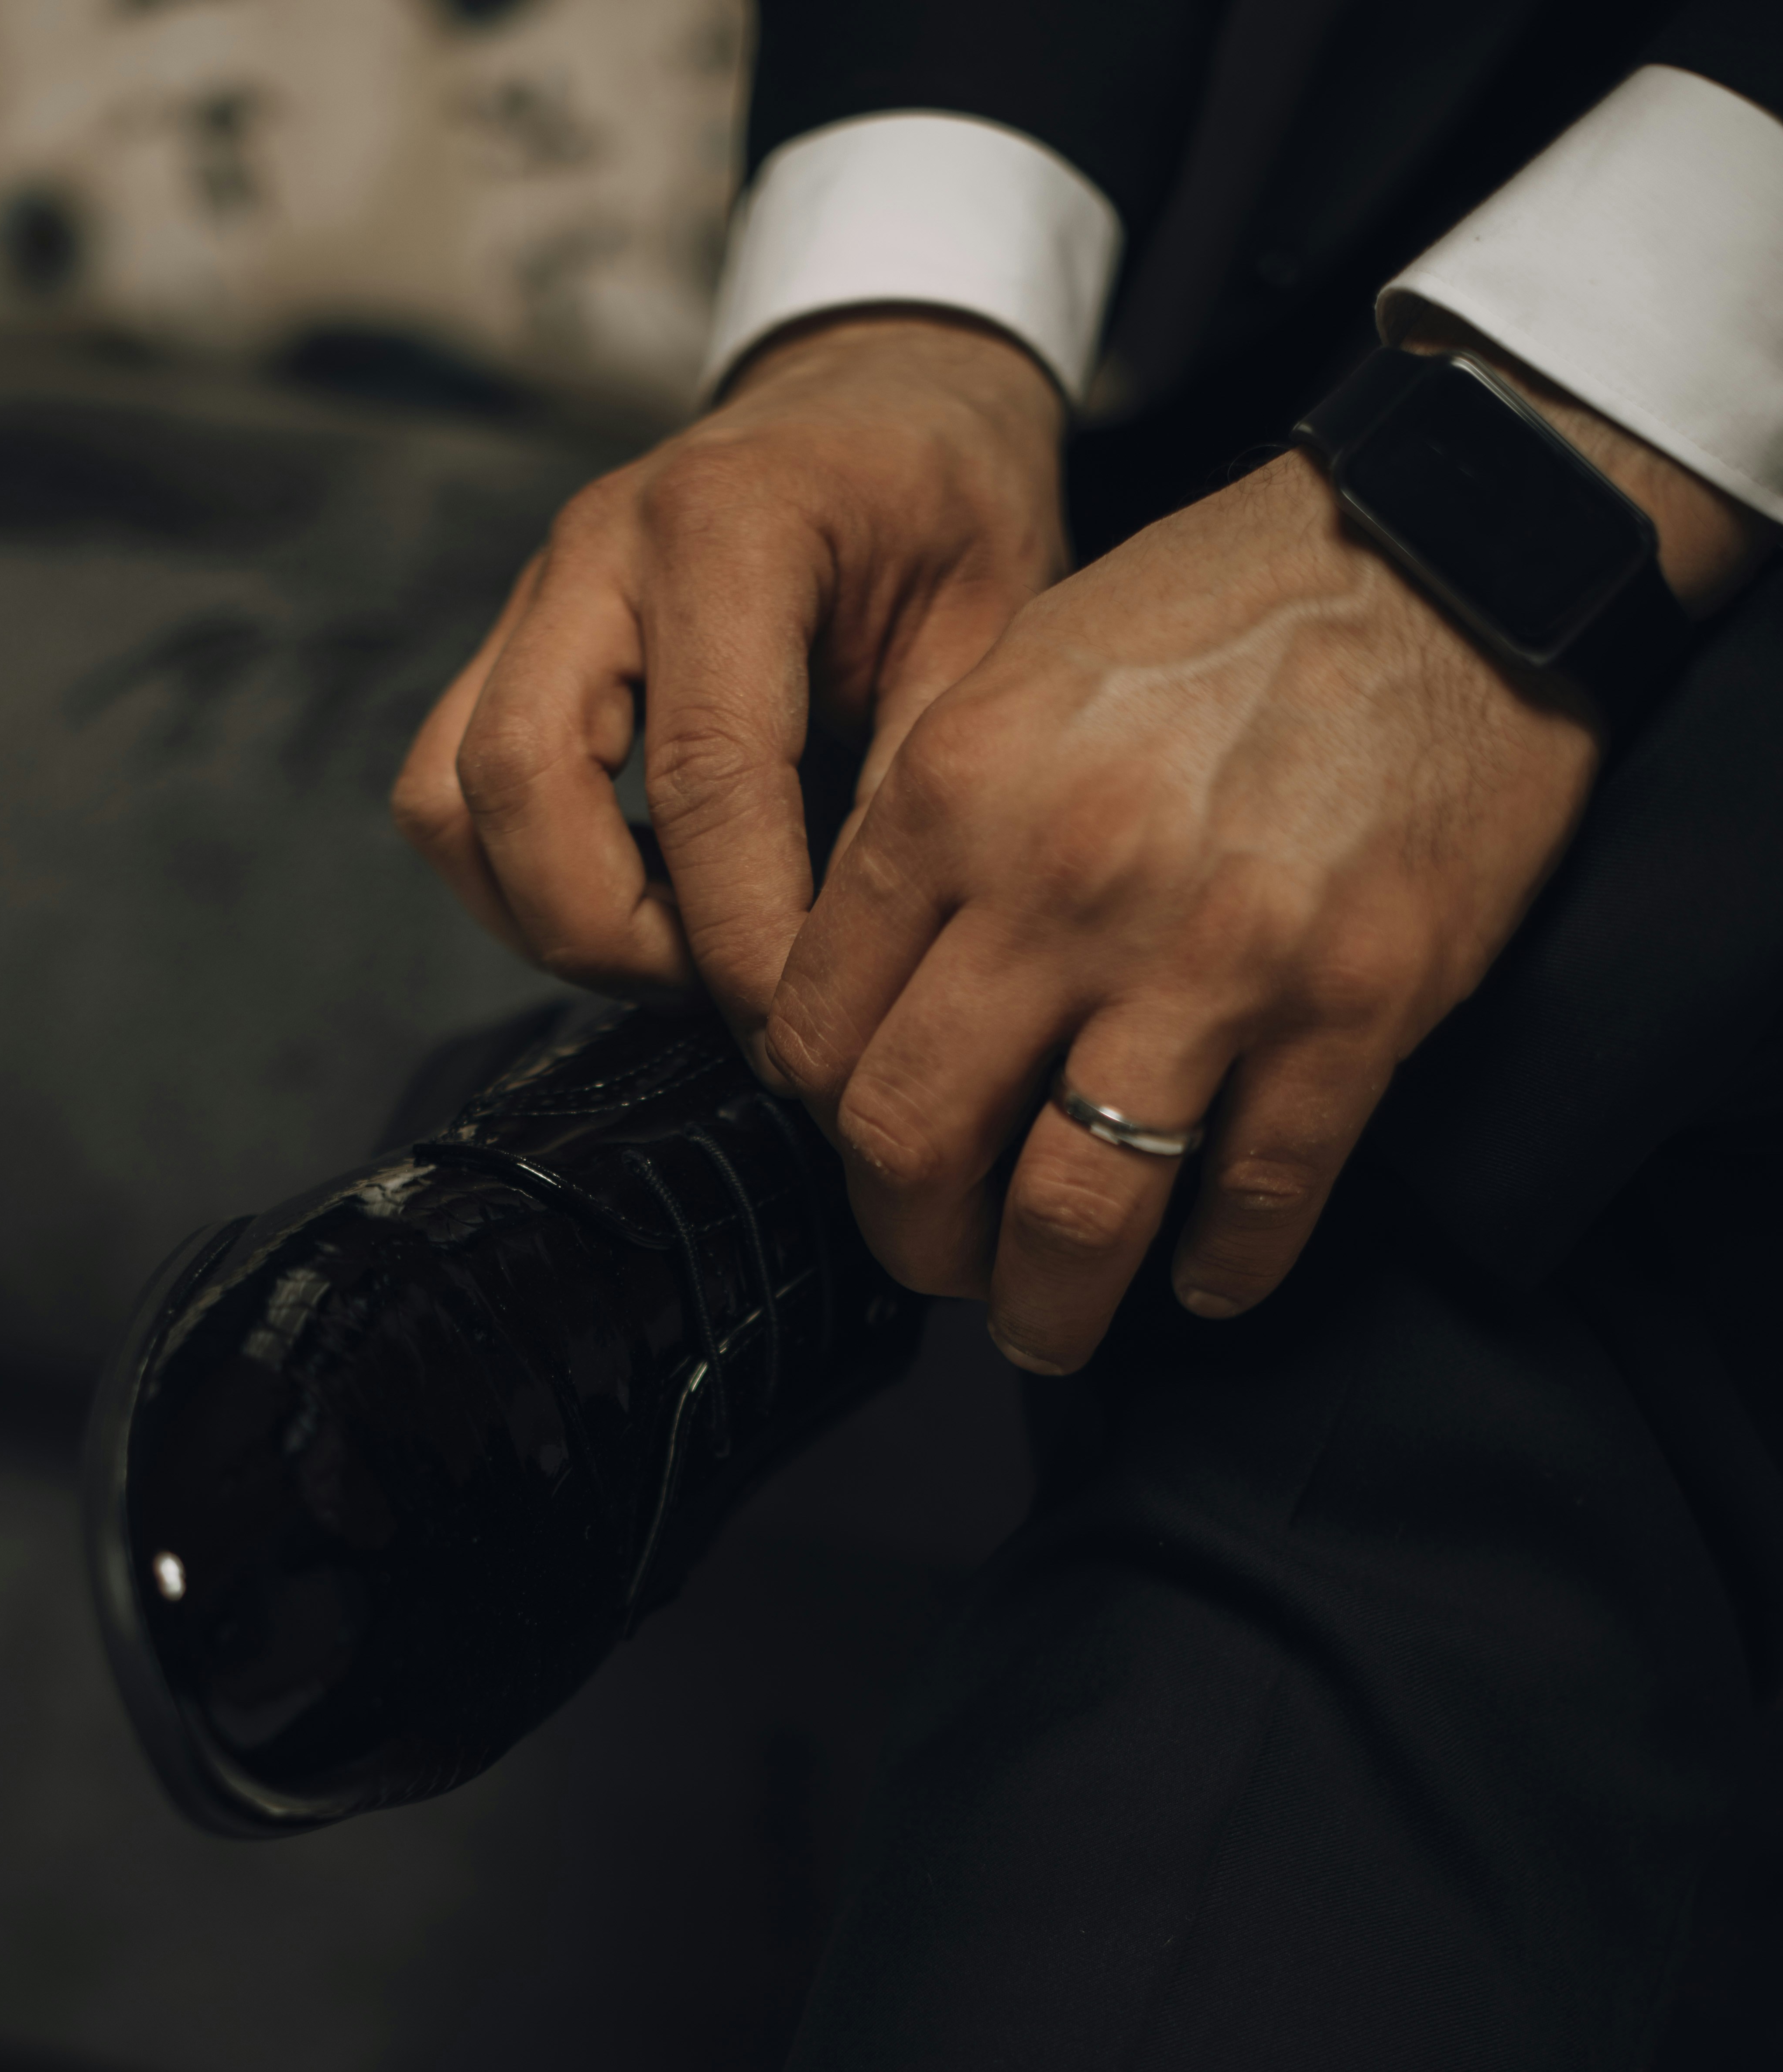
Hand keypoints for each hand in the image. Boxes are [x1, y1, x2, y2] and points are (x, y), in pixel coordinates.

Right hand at [392, 315, 1066, 1055]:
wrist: (891, 395)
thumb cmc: (948, 509)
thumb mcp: (990, 639)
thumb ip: (913, 801)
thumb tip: (844, 977)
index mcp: (730, 525)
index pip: (700, 777)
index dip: (741, 937)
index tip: (799, 1030)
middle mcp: (598, 548)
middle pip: (518, 787)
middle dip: (614, 938)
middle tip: (732, 992)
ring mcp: (534, 594)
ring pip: (452, 802)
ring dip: (551, 915)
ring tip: (685, 949)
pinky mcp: (509, 645)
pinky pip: (450, 795)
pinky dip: (525, 879)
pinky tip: (644, 898)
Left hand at [766, 344, 1769, 1374]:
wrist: (1448, 553)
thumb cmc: (1228, 613)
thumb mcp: (1021, 676)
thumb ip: (924, 836)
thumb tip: (860, 992)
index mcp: (955, 796)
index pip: (819, 1036)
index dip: (827, 1129)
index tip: (868, 1153)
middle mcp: (1064, 883)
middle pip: (913, 1144)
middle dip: (912, 1244)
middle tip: (941, 1264)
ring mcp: (1213, 956)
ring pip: (1071, 1211)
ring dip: (1047, 1303)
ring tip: (1048, 1321)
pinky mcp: (1351, 1006)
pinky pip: (1250, 1201)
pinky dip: (1218, 1271)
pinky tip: (1207, 1276)